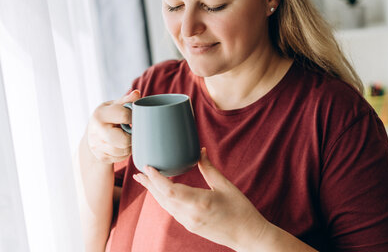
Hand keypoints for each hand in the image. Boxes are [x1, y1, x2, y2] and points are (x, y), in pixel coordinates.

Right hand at [85, 90, 139, 163]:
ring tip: (128, 137)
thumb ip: (126, 100)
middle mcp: (96, 131)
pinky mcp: (101, 156)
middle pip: (123, 140)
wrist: (93, 132)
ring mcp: (97, 146)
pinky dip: (125, 153)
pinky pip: (120, 158)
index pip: (124, 115)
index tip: (134, 117)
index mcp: (100, 114)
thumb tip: (137, 94)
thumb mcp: (114, 105)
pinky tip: (123, 145)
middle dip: (131, 137)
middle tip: (132, 131)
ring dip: (130, 145)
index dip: (133, 116)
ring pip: (123, 151)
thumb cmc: (108, 115)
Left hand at [133, 148, 269, 249]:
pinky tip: (162, 192)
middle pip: (162, 198)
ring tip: (146, 180)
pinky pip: (172, 210)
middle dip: (149, 184)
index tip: (148, 166)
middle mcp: (190, 214)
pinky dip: (164, 199)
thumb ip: (208, 168)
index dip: (155, 178)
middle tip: (139, 171)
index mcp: (200, 202)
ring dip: (155, 192)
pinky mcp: (190, 226)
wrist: (247, 236)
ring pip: (165, 205)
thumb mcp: (225, 185)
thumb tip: (199, 151)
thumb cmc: (241, 210)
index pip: (169, 190)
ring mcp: (189, 222)